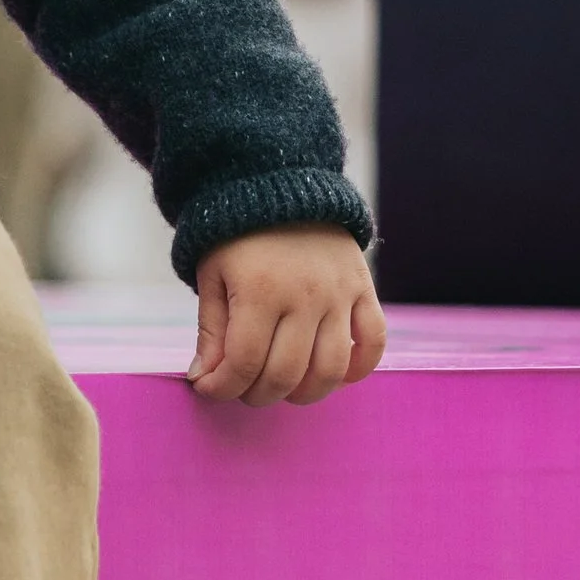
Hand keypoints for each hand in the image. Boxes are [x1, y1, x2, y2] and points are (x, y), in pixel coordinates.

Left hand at [189, 229, 384, 408]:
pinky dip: (359, 368)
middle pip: (286, 373)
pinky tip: (334, 375)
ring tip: (282, 387)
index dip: (223, 387)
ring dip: (304, 393)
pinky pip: (373, 341)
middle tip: (243, 389)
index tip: (209, 389)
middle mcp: (305, 295)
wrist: (280, 185)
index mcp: (260, 290)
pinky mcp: (363, 289)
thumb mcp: (212, 277)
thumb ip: (211, 331)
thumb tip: (206, 379)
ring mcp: (339, 294)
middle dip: (257, 394)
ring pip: (331, 369)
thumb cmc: (236, 236)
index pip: (245, 363)